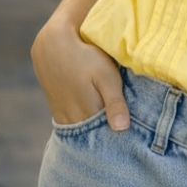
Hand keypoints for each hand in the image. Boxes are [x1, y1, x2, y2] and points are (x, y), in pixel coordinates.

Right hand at [31, 15, 130, 129]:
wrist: (53, 47)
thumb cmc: (85, 59)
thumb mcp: (106, 76)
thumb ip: (114, 102)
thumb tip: (122, 129)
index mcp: (89, 116)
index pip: (107, 138)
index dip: (120, 139)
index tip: (134, 139)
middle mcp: (75, 122)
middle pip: (95, 138)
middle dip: (109, 138)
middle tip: (128, 134)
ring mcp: (64, 119)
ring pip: (84, 133)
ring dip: (97, 131)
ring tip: (112, 123)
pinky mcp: (58, 113)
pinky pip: (75, 127)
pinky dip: (85, 125)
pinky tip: (96, 117)